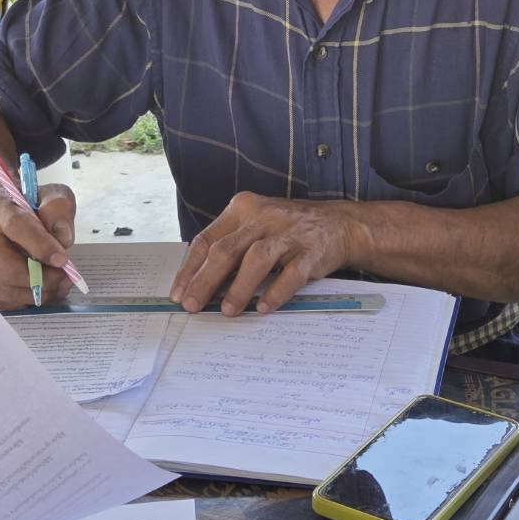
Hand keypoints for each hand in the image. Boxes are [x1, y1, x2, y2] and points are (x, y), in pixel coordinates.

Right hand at [0, 181, 76, 310]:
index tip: (63, 260)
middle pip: (7, 267)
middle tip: (65, 278)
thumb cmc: (29, 204)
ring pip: (4, 289)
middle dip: (42, 278)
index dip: (40, 246)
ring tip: (59, 286)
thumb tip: (63, 241)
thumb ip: (60, 210)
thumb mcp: (52, 196)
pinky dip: (24, 301)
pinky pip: (0, 300)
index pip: (16, 226)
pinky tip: (41, 292)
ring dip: (37, 293)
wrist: (0, 213)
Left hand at [169, 192, 366, 315]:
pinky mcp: (312, 250)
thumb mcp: (256, 227)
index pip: (207, 239)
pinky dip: (276, 292)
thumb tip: (200, 286)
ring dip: (239, 288)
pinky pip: (291, 273)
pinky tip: (263, 308)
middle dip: (206, 281)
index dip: (190, 269)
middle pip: (226, 250)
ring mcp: (289, 232)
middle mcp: (263, 216)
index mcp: (242, 208)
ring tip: (228, 311)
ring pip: (256, 259)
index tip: (179, 293)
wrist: (340, 224)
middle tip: (194, 306)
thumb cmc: (288, 230)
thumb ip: (231, 249)